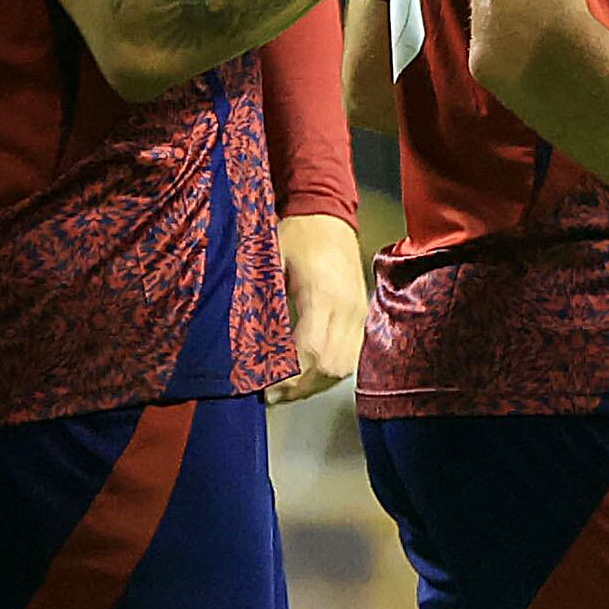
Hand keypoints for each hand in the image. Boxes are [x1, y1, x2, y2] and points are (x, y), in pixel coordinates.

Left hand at [268, 210, 364, 404]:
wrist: (328, 213)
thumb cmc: (297, 235)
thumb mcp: (271, 263)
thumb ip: (264, 303)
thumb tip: (246, 345)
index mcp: (323, 295)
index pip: (311, 351)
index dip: (290, 377)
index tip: (268, 388)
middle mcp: (347, 309)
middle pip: (330, 367)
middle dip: (302, 388)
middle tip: (274, 395)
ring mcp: (358, 313)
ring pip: (344, 366)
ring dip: (317, 383)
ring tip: (289, 389)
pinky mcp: (361, 315)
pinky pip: (351, 355)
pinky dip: (330, 371)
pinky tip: (310, 374)